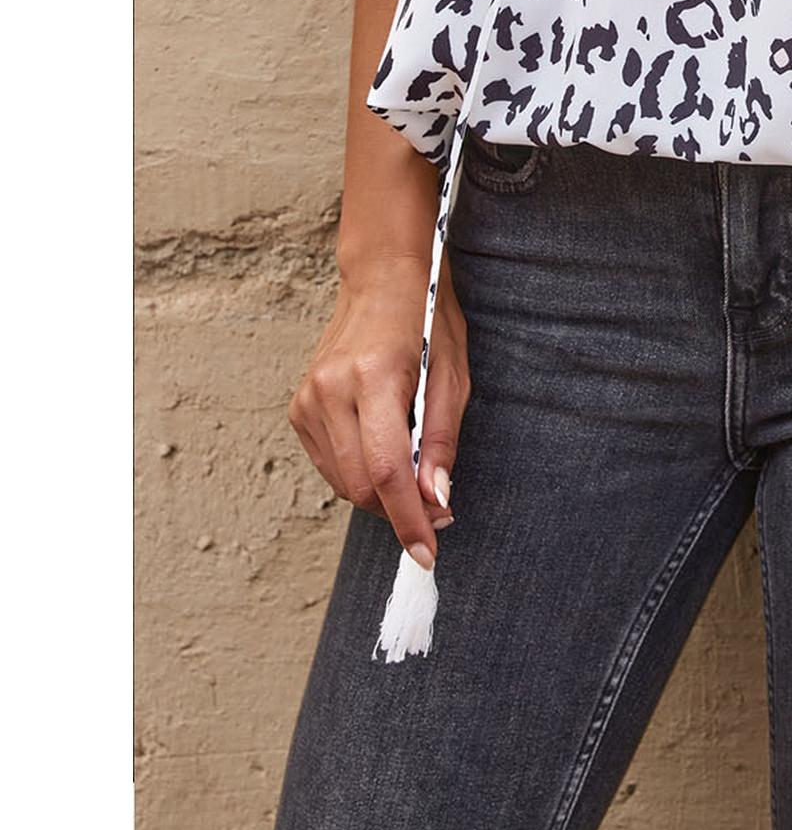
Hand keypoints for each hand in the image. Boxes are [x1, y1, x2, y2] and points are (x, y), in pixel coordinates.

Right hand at [288, 251, 468, 565]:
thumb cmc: (427, 319)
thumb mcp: (452, 374)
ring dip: (380, 493)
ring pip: (343, 482)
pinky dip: (360, 472)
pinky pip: (330, 464)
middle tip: (438, 508)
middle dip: (400, 509)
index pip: (386, 470)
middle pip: (362, 484)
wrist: (382, 277)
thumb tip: (435, 499)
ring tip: (414, 468)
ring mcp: (308, 400)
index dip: (408, 519)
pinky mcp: (299, 408)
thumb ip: (441, 439)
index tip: (428, 552)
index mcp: (373, 377)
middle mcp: (331, 391)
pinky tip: (383, 448)